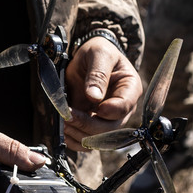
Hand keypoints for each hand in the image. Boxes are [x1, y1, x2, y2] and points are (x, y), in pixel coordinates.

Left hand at [63, 34, 142, 150]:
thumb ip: (98, 74)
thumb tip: (94, 96)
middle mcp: (122, 108)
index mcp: (130, 89)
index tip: (94, 107)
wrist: (89, 57)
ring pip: (98, 138)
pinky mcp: (93, 123)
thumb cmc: (99, 52)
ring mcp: (107, 119)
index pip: (124, 107)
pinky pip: (87, 140)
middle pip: (110, 128)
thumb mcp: (99, 54)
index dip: (109, 111)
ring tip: (62, 124)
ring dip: (79, 134)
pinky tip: (63, 133)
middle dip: (87, 125)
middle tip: (68, 116)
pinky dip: (74, 139)